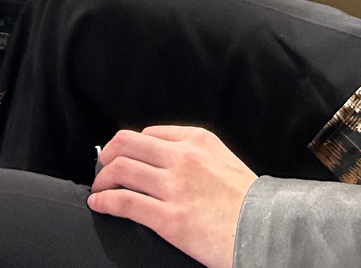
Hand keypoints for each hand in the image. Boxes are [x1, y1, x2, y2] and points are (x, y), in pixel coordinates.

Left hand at [88, 125, 256, 267]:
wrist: (262, 226)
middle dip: (108, 156)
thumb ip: (194, 152)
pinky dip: (104, 202)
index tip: (121, 157)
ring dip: (102, 180)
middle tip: (102, 169)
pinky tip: (99, 204)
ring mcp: (174, 187)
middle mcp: (182, 157)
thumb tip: (163, 156)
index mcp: (196, 140)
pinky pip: (125, 203)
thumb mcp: (221, 157)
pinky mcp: (168, 218)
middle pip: (127, 144)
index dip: (129, 146)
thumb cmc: (244, 197)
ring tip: (98, 189)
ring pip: (121, 170)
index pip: (147, 134)